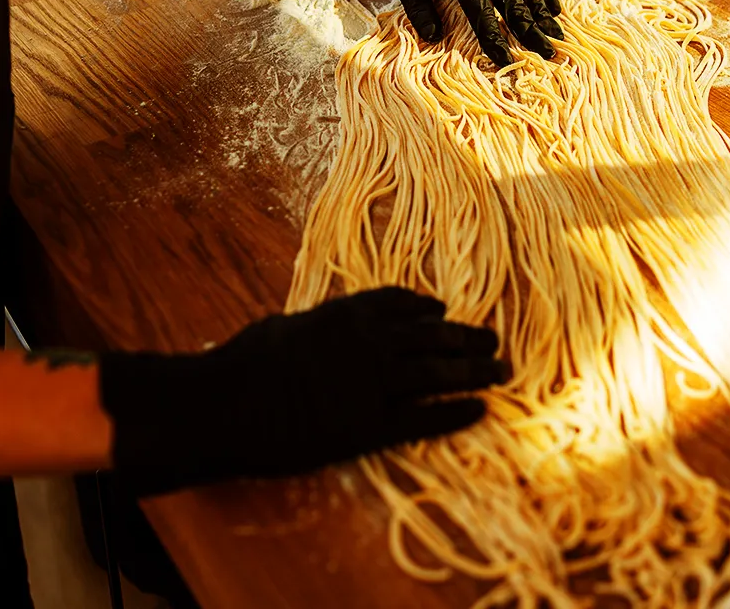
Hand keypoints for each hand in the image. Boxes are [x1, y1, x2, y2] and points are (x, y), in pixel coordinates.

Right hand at [98, 287, 507, 496]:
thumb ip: (316, 325)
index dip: (427, 307)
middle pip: (432, 338)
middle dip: (467, 339)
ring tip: (502, 372)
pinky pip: (425, 419)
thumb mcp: (283, 327)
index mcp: (346, 313)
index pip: (400, 302)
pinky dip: (456, 413)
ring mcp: (372, 385)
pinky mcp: (369, 428)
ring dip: (476, 372)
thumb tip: (323, 328)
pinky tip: (480, 411)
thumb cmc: (243, 364)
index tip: (444, 311)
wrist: (227, 407)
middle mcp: (369, 343)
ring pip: (439, 375)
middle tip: (494, 341)